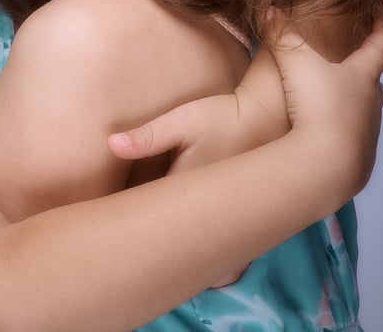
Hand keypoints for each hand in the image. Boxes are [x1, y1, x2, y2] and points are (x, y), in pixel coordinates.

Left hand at [107, 47, 288, 286]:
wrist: (272, 118)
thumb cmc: (224, 116)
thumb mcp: (183, 120)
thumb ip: (147, 136)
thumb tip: (111, 145)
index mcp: (188, 194)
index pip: (148, 223)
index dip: (129, 224)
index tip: (113, 221)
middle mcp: (213, 219)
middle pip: (172, 248)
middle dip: (152, 247)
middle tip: (131, 239)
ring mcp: (235, 229)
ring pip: (200, 262)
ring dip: (181, 256)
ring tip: (161, 245)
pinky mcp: (250, 231)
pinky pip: (224, 265)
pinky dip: (208, 264)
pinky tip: (192, 247)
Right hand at [270, 12, 382, 194]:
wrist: (327, 164)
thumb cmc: (318, 108)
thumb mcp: (295, 64)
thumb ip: (281, 35)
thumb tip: (269, 8)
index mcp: (362, 77)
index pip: (382, 44)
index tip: (382, 13)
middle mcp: (370, 104)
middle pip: (371, 81)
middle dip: (361, 68)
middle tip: (349, 58)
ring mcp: (366, 133)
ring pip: (361, 110)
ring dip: (348, 101)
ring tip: (327, 98)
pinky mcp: (357, 158)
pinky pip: (350, 138)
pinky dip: (337, 130)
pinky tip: (317, 132)